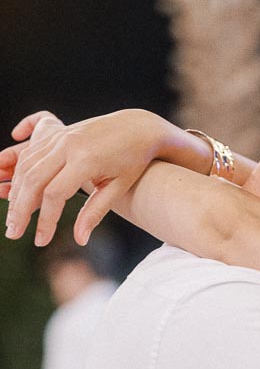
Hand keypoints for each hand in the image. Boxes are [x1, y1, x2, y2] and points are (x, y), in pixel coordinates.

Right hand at [2, 108, 172, 247]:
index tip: (41, 241)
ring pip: (27, 165)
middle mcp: (67, 145)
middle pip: (33, 180)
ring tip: (13, 218)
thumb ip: (95, 213)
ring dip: (16, 193)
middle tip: (13, 233)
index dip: (45, 220)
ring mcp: (60, 137)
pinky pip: (31, 153)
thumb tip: (79, 240)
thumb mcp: (118, 189)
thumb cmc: (132, 161)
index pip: (54, 194)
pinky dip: (20, 174)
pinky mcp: (57, 134)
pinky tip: (17, 194)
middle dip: (20, 209)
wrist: (137, 127)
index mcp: (85, 160)